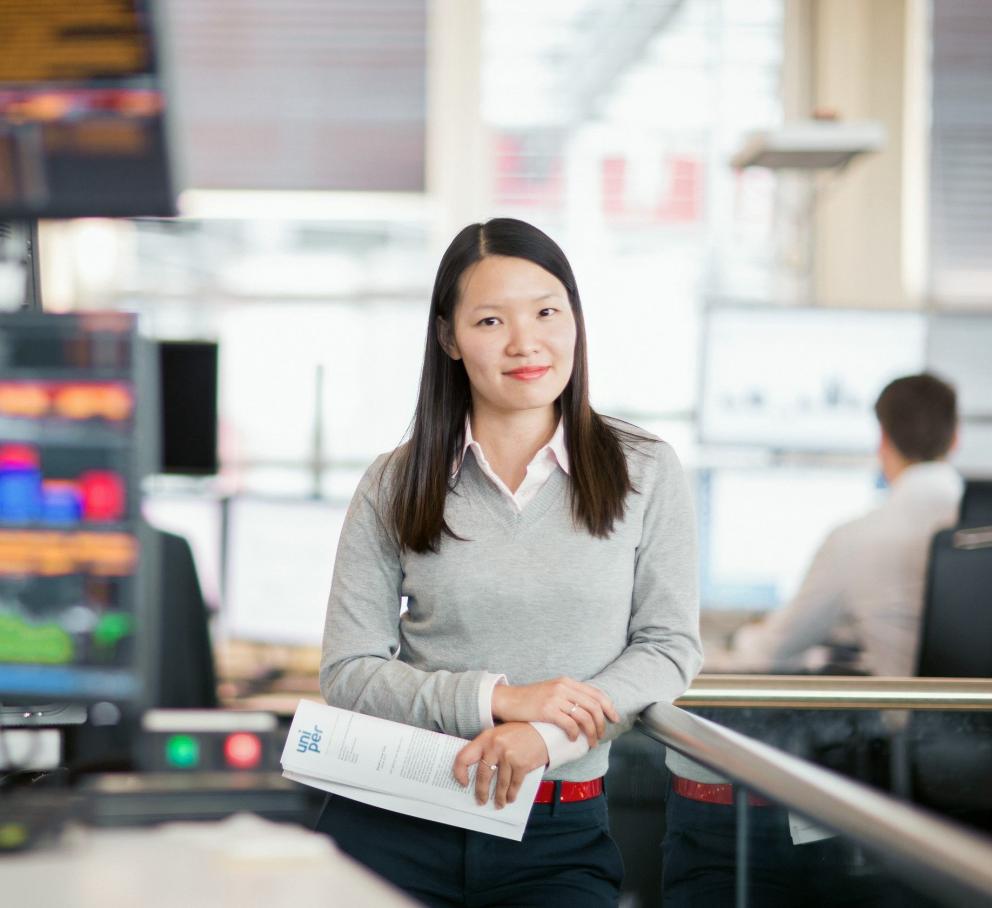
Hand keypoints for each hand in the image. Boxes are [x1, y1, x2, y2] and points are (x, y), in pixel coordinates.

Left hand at [453, 723, 548, 808]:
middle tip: (481, 800)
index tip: (463, 783)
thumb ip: (487, 748)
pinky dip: (512, 794)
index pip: (464, 757)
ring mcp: (508, 756)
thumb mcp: (498, 734)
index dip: (460, 773)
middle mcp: (495, 746)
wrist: (542, 730)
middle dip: (481, 792)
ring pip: (500, 784)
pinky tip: (510, 798)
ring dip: (499, 797)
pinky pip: (514, 785)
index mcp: (485, 738)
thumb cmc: (519, 732)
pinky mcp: (521, 765)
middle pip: (483, 775)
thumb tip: (477, 771)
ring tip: (499, 803)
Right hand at [491, 677, 619, 746]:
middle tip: (601, 736)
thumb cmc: (530, 699)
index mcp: (567, 682)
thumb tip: (587, 709)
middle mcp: (564, 688)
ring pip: (585, 717)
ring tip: (591, 742)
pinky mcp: (547, 710)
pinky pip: (570, 724)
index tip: (614, 718)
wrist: (508, 699)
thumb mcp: (552, 690)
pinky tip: (574, 739)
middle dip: (601, 724)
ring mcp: (556, 698)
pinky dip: (575, 734)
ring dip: (591, 732)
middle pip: (594, 706)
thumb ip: (568, 695)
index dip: (609, 707)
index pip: (596, 693)